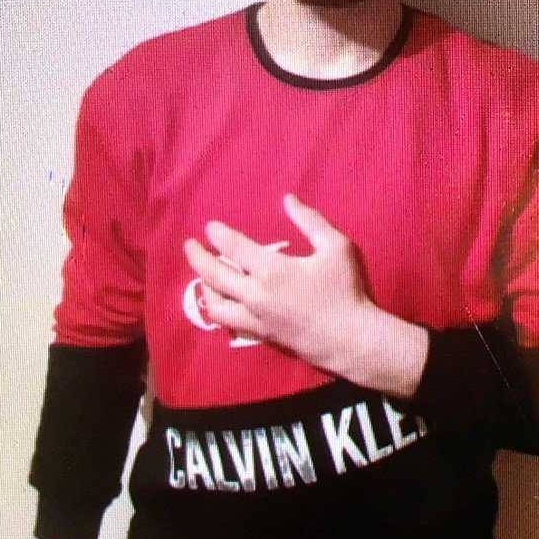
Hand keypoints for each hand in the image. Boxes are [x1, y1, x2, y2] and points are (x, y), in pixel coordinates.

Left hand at [183, 193, 372, 379]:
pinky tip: (219, 304)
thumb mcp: (335, 247)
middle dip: (198, 258)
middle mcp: (256, 295)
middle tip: (189, 246)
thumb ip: (310, 221)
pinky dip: (218, 310)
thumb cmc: (345, 290)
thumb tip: (288, 199)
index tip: (210, 227)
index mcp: (272, 270)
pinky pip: (229, 323)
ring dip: (204, 286)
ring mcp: (256, 318)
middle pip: (215, 275)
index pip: (234, 248)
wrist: (349, 338)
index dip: (219, 235)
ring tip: (201, 276)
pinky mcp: (261, 335)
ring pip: (216, 304)